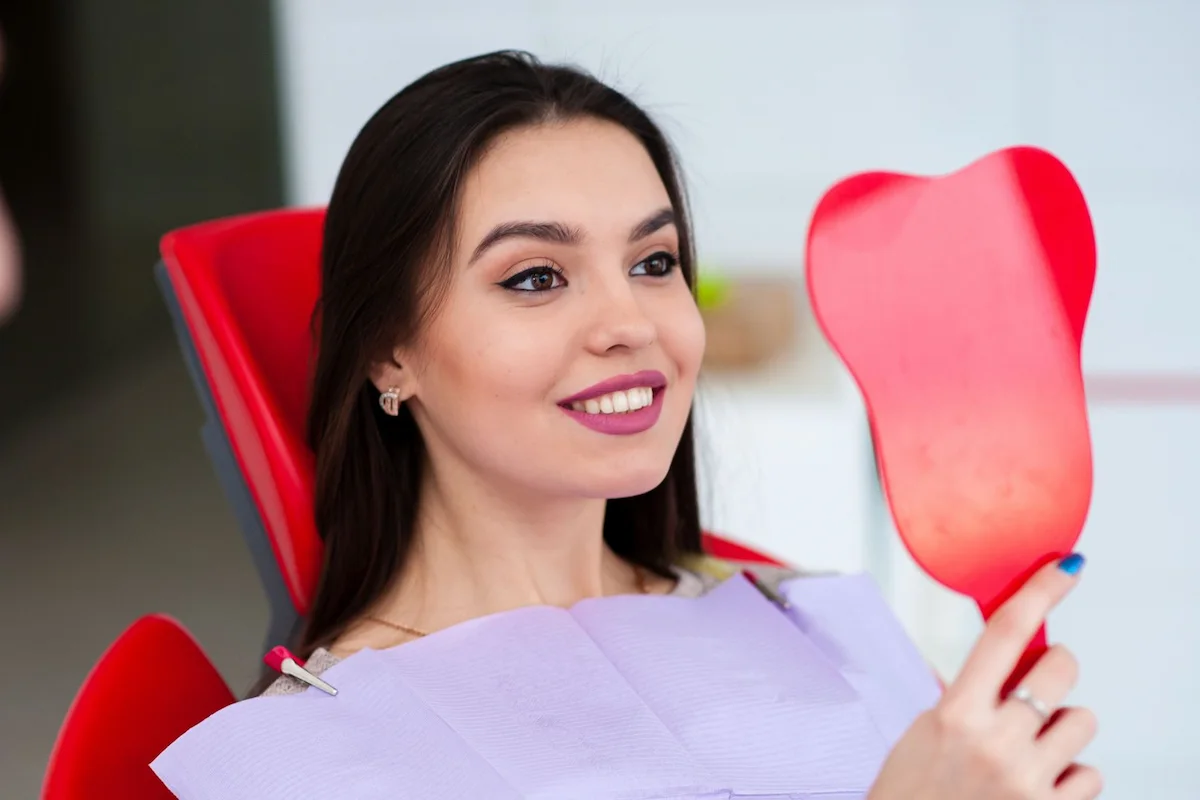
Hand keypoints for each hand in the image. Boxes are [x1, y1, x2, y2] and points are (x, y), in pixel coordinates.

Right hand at [868, 555, 1101, 798]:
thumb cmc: (913, 792)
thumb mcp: (926, 732)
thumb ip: (969, 697)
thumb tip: (1013, 662)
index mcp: (955, 711)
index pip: (1006, 633)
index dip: (1040, 592)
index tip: (1066, 569)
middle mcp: (995, 740)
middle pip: (1061, 669)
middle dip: (1055, 672)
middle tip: (1035, 690)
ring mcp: (1027, 778)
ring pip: (1083, 720)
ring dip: (1062, 729)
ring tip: (1030, 750)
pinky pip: (1090, 774)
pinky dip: (1070, 777)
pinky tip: (1038, 784)